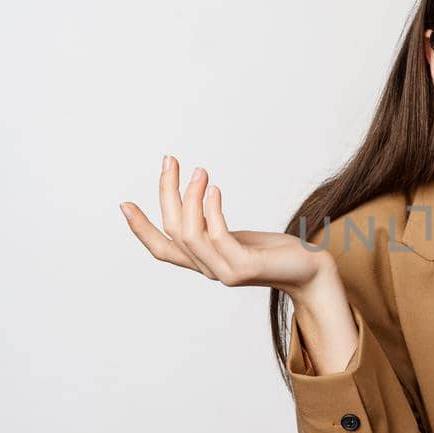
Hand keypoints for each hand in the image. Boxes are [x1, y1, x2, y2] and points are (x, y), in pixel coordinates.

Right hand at [120, 155, 328, 294]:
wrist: (308, 271)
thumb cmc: (274, 252)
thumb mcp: (236, 237)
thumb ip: (212, 226)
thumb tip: (195, 195)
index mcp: (203, 262)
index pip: (162, 249)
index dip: (140, 228)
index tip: (125, 203)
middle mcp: (208, 270)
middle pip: (173, 231)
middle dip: (167, 192)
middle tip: (170, 161)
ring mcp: (224, 272)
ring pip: (190, 233)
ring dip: (190, 197)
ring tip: (200, 171)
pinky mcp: (243, 268)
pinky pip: (217, 235)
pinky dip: (211, 209)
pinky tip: (215, 189)